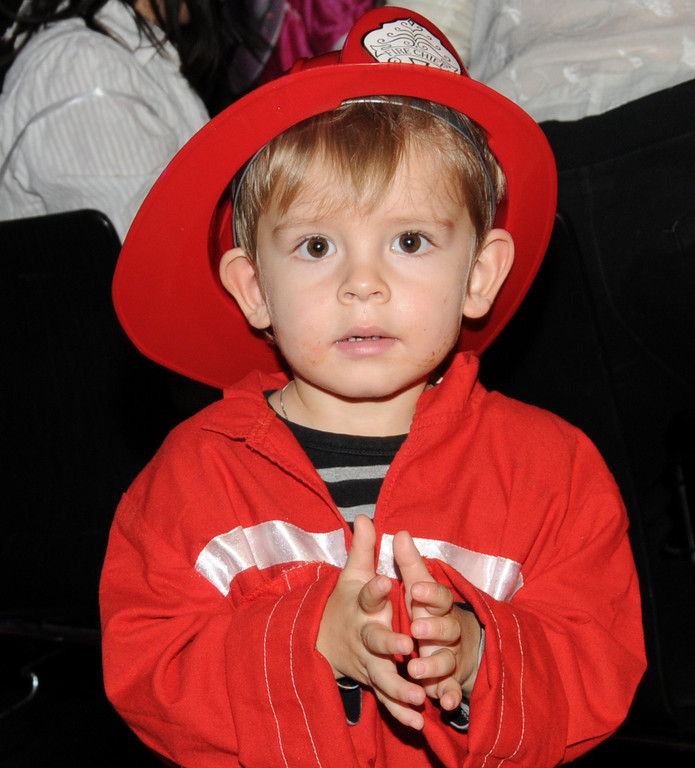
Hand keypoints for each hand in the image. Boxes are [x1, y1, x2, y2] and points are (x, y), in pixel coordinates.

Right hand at [317, 516, 425, 728]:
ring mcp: (368, 662)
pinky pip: (387, 700)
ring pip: (383, 676)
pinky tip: (419, 721)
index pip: (367, 595)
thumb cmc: (346, 603)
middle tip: (406, 648)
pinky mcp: (373, 682)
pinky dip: (401, 712)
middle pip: (374, 641)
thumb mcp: (353, 575)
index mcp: (361, 606)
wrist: (323, 640)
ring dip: (399, 687)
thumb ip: (363, 549)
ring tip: (418, 695)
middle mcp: (364, 635)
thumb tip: (364, 516)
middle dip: (389, 644)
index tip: (387, 582)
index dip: (375, 589)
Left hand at [393, 530, 480, 710]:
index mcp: (436, 604)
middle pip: (445, 628)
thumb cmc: (427, 607)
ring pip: (444, 661)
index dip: (429, 592)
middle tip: (416, 630)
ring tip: (416, 669)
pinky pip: (448, 690)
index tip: (415, 589)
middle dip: (433, 629)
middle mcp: (446, 629)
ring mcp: (448, 655)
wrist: (454, 641)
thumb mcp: (415, 584)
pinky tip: (441, 703)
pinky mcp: (447, 680)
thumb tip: (391, 529)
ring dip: (433, 666)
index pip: (438, 595)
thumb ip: (406, 561)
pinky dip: (447, 696)